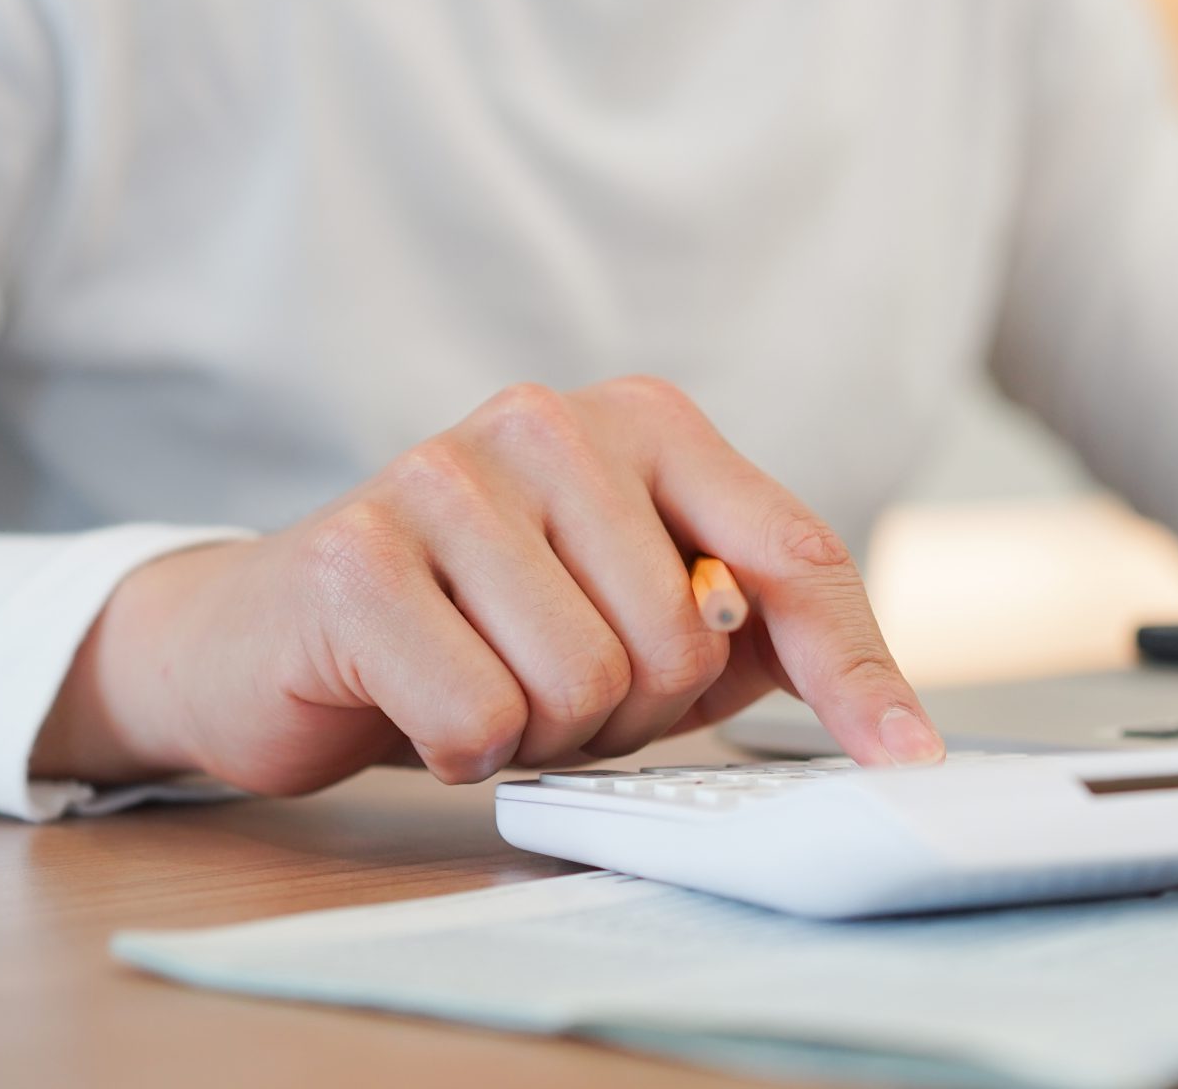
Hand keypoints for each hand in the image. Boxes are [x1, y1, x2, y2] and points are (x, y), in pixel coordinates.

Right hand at [32, 377, 944, 794]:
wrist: (271, 637)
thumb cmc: (480, 629)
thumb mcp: (635, 621)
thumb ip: (753, 639)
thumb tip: (889, 723)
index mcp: (643, 422)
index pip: (790, 554)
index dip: (854, 670)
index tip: (906, 757)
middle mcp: (549, 421)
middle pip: (684, 642)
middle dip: (630, 710)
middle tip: (549, 685)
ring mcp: (444, 474)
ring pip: (585, 684)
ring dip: (541, 731)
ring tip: (484, 683)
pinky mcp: (354, 555)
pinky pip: (481, 715)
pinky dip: (460, 748)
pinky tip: (415, 700)